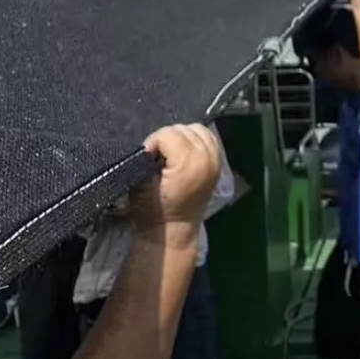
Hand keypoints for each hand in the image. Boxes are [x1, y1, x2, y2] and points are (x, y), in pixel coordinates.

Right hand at [129, 124, 221, 252]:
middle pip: (182, 128)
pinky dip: (195, 139)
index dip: (152, 143)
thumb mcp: (140, 182)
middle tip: (158, 157)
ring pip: (197, 129)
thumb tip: (150, 145)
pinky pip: (208, 137)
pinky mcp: (219, 163)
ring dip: (181, 137)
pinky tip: (185, 152)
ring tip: (171, 154)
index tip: (147, 159)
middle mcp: (208, 159)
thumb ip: (146, 157)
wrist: (173, 230)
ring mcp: (216, 160)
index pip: (167, 133)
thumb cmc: (152, 210)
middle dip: (166, 139)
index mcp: (189, 164)